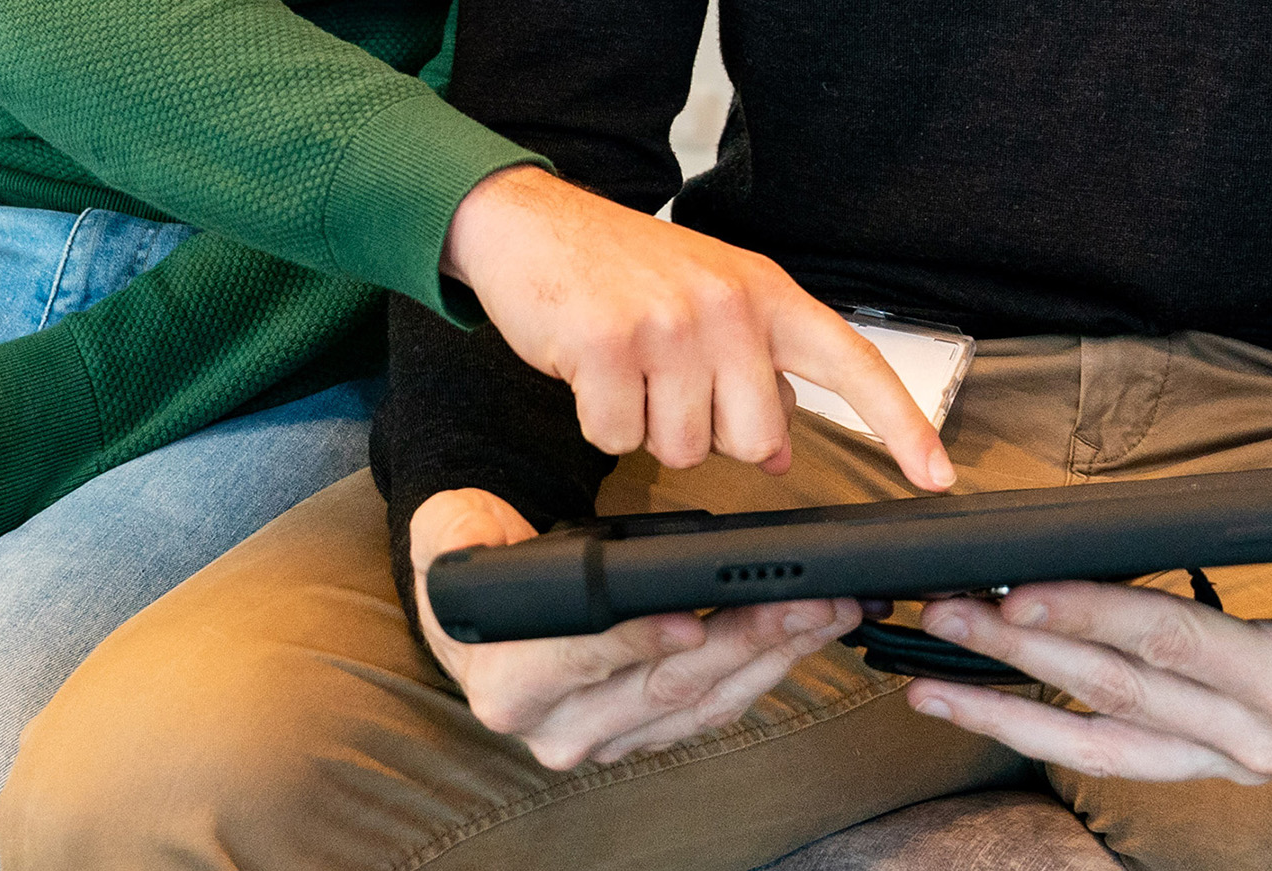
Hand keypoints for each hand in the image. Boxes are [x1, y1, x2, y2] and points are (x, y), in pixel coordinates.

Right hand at [407, 486, 861, 769]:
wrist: (481, 609)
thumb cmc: (473, 562)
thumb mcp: (447, 533)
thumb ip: (458, 533)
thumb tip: (486, 540)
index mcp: (506, 684)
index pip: (579, 661)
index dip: (637, 640)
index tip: (690, 618)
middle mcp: (559, 728)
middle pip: (663, 687)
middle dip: (741, 639)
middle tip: (798, 599)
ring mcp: (610, 738)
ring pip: (703, 703)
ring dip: (773, 654)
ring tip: (824, 608)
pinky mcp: (650, 732)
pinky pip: (718, 706)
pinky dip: (767, 666)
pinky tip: (803, 631)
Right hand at [441, 168, 952, 490]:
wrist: (531, 221)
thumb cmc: (621, 267)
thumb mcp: (707, 304)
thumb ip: (755, 370)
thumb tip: (783, 450)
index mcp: (766, 293)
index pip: (853, 365)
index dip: (903, 425)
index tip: (938, 477)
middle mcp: (728, 305)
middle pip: (753, 439)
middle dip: (706, 431)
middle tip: (668, 382)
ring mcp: (670, 324)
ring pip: (681, 449)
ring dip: (645, 426)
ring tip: (626, 368)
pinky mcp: (610, 346)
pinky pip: (616, 437)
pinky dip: (597, 420)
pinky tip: (588, 371)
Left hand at [905, 562, 1271, 781]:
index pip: (1173, 645)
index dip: (1094, 617)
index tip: (1021, 594)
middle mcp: (1258, 737)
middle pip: (1117, 693)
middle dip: (1020, 656)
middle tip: (942, 616)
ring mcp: (1235, 757)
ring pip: (1102, 743)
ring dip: (1010, 711)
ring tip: (930, 681)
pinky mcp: (1222, 759)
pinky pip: (1123, 754)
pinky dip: (1051, 732)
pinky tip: (991, 705)